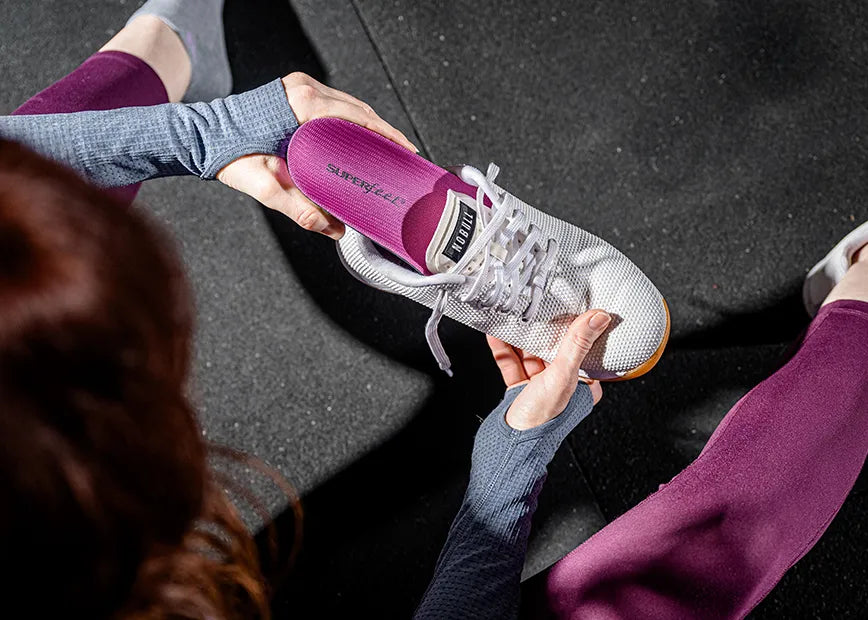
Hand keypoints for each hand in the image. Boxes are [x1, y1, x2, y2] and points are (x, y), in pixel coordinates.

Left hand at [217, 72, 416, 239]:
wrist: (200, 138)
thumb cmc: (228, 156)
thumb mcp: (264, 185)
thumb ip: (298, 208)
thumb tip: (333, 229)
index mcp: (301, 104)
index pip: (358, 117)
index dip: (387, 135)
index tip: (406, 151)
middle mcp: (302, 89)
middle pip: (359, 110)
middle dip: (384, 133)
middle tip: (403, 156)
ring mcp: (297, 87)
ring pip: (348, 105)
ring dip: (369, 126)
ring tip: (387, 151)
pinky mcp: (293, 92)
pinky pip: (333, 105)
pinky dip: (351, 121)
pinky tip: (360, 141)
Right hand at [487, 310, 609, 429]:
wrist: (509, 444)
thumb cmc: (541, 421)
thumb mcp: (562, 376)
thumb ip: (577, 345)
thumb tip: (598, 318)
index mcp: (583, 386)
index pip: (585, 350)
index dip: (579, 329)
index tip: (574, 308)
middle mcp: (562, 386)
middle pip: (555, 349)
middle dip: (545, 329)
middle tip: (540, 307)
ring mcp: (539, 387)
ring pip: (531, 353)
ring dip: (521, 336)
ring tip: (515, 316)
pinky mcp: (519, 388)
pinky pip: (511, 362)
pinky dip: (504, 347)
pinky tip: (497, 333)